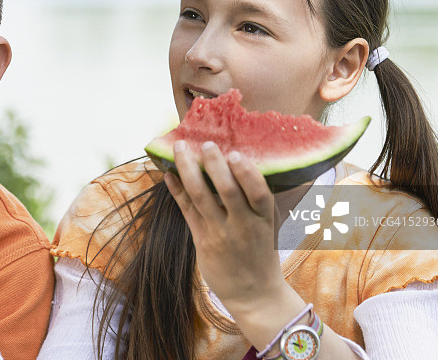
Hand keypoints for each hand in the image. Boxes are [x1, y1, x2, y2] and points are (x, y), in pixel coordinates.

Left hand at [163, 141, 285, 311]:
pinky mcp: (202, 241)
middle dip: (214, 164)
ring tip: (181, 149)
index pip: (259, 192)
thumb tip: (245, 161)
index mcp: (264, 219)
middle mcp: (243, 226)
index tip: (235, 153)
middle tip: (206, 143)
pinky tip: (168, 174)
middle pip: (227, 190)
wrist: (254, 293)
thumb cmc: (261, 251)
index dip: (246, 172)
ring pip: (201, 197)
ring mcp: (220, 234)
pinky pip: (186, 211)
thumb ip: (259, 198)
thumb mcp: (269, 225)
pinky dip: (176, 191)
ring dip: (188, 170)